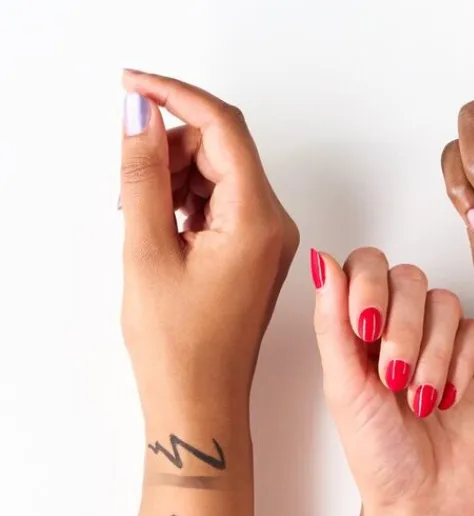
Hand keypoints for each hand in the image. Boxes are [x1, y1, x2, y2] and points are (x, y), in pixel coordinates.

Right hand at [119, 71, 298, 411]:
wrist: (202, 403)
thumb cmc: (181, 348)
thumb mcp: (148, 250)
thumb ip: (143, 174)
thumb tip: (140, 114)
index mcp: (258, 222)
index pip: (224, 127)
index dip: (175, 96)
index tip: (132, 86)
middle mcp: (274, 226)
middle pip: (222, 148)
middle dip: (170, 150)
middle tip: (131, 189)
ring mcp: (267, 241)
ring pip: (219, 174)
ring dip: (174, 178)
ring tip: (145, 222)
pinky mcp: (254, 253)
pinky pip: (220, 203)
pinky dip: (186, 203)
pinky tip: (162, 232)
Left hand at [311, 247, 473, 515]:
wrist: (427, 502)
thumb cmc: (380, 459)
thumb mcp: (343, 389)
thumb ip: (332, 323)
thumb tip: (321, 260)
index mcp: (361, 332)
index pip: (366, 267)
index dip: (368, 285)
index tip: (365, 328)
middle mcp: (402, 329)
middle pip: (408, 278)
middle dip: (402, 328)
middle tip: (394, 377)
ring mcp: (443, 343)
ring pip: (444, 304)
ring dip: (431, 353)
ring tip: (420, 401)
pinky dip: (459, 365)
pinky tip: (449, 400)